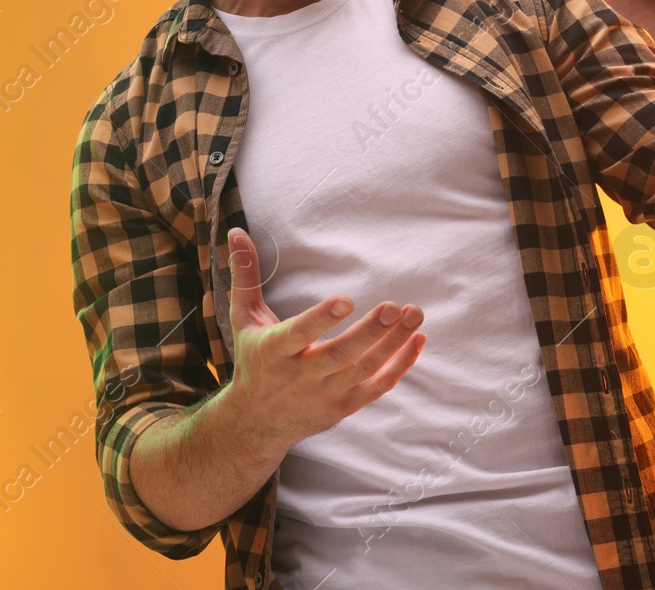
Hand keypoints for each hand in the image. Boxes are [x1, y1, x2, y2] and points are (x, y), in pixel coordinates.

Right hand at [223, 227, 425, 448]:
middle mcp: (300, 375)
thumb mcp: (242, 319)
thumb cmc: (253, 359)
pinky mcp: (343, 407)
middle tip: (395, 306)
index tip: (346, 300)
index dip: (322, 319)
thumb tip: (237, 232)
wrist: (256, 421)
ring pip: (363, 371)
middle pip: (340, 355)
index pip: (299, 333)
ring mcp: (324, 394)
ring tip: (414, 314)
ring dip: (392, 344)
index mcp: (274, 350)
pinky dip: (400, 366)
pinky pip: (377, 388)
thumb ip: (245, 276)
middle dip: (370, 331)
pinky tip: (417, 340)